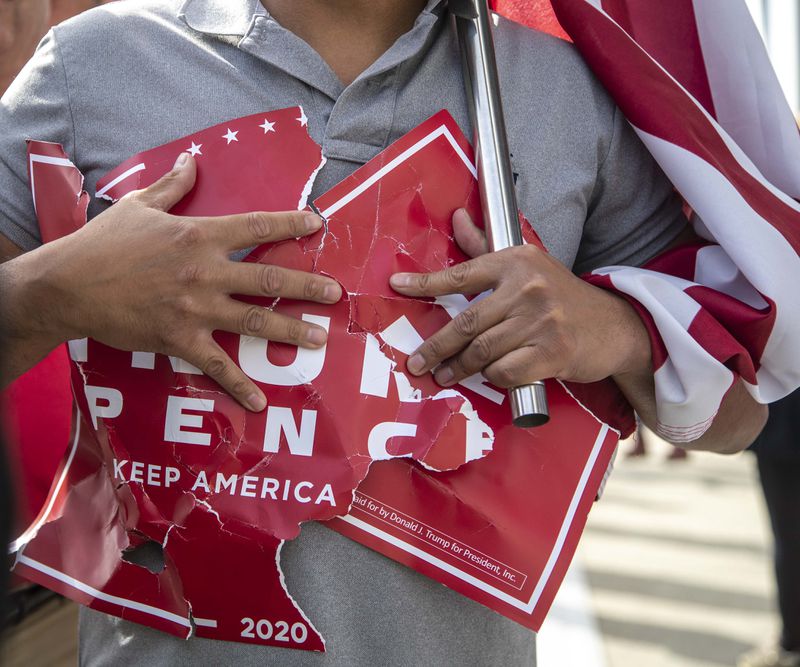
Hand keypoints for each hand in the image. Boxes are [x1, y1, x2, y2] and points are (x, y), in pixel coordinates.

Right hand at [28, 153, 341, 410]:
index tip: (318, 225)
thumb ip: (172, 185)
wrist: (68, 285)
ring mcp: (195, 309)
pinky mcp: (179, 340)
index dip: (290, 224)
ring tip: (318, 338)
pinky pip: (216, 366)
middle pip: (268, 277)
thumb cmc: (103, 243)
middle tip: (335, 295)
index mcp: (199, 235)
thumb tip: (191, 159)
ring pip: (254, 320)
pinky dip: (239, 385)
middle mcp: (205, 272)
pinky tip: (260, 401)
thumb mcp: (138, 206)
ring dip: (290, 330)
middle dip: (307, 286)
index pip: (256, 226)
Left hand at [389, 209, 650, 388]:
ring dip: (459, 368)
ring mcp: (542, 320)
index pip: (462, 274)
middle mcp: (529, 287)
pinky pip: (506, 371)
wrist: (613, 326)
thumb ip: (485, 249)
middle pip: (468, 323)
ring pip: (484, 351)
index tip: (397, 286)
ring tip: (444, 376)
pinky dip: (494, 377)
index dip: (426, 283)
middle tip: (417, 364)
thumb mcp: (528, 265)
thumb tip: (457, 218)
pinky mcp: (554, 352)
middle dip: (436, 347)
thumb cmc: (561, 296)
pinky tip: (490, 377)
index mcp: (517, 262)